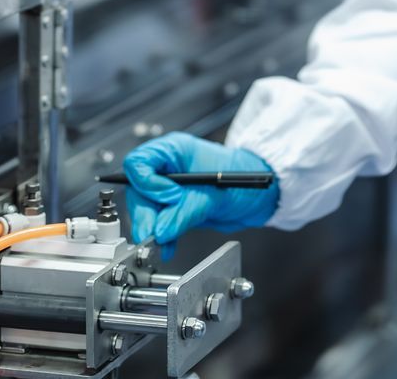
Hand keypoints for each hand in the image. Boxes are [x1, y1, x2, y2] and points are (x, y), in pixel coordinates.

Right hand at [123, 132, 278, 257]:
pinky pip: (159, 221)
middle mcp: (167, 167)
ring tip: (163, 243)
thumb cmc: (242, 177)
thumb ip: (183, 212)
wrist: (258, 195)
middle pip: (139, 189)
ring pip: (146, 208)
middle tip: (153, 234)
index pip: (139, 163)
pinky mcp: (175, 206)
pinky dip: (162, 235)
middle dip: (146, 213)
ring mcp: (170, 187)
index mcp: (173, 150)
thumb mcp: (212, 194)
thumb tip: (160, 230)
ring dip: (153, 228)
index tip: (169, 199)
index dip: (148, 184)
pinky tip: (168, 245)